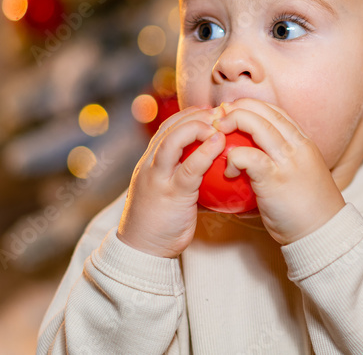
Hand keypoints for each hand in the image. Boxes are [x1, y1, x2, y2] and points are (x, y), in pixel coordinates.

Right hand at [117, 105, 226, 257]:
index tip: (206, 112)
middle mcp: (150, 166)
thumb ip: (182, 177)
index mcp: (149, 164)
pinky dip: (205, 152)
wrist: (142, 251)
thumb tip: (210, 168)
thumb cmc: (160, 223)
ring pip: (172, 141)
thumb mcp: (168, 193)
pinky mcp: (172, 194)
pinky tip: (219, 143)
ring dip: (196, 127)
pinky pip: (189, 168)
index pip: (165, 129)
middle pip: (168, 129)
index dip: (186, 116)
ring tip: (218, 124)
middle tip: (217, 113)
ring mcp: (158, 179)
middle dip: (193, 116)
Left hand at [212, 98, 345, 245]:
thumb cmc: (308, 209)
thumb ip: (282, 161)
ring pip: (257, 127)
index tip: (236, 109)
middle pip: (265, 113)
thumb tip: (255, 158)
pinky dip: (234, 158)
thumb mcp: (300, 174)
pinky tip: (228, 171)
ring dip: (234, 122)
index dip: (254, 105)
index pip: (277, 112)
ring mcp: (287, 161)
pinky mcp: (275, 179)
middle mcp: (297, 147)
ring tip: (218, 132)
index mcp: (304, 143)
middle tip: (220, 115)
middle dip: (240, 108)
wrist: (323, 232)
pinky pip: (248, 157)